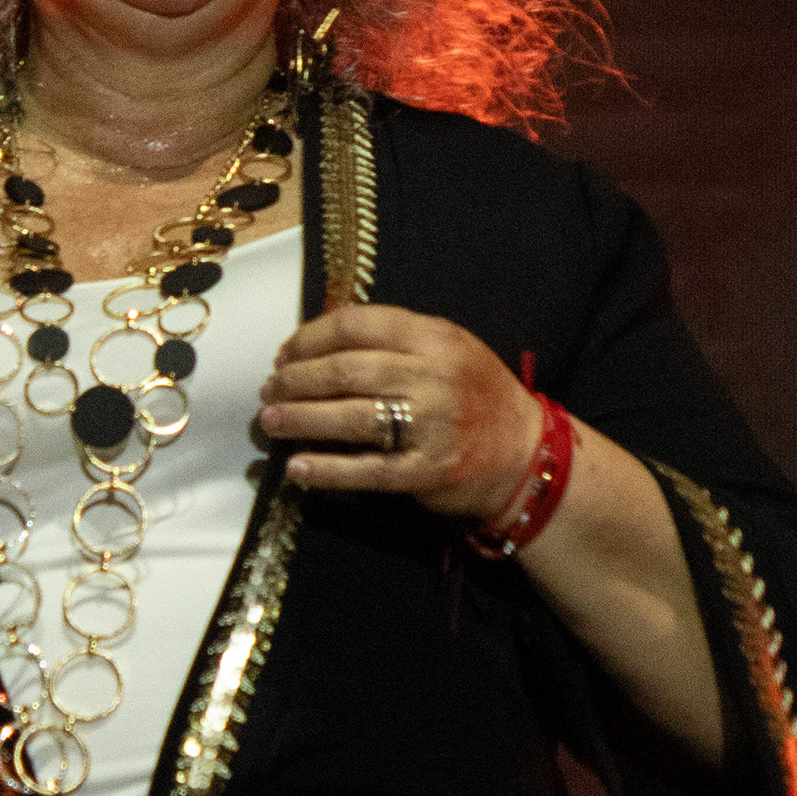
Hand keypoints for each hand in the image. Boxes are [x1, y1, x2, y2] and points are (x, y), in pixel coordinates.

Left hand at [258, 307, 543, 520]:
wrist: (526, 454)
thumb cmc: (477, 395)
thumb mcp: (448, 348)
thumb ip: (395, 339)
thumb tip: (318, 345)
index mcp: (434, 337)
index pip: (357, 324)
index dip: (309, 337)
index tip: (285, 353)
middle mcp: (432, 376)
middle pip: (346, 369)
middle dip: (297, 379)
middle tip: (270, 389)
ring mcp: (430, 426)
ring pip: (350, 416)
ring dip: (301, 419)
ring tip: (271, 421)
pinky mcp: (427, 471)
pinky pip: (366, 469)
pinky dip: (327, 469)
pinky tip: (297, 468)